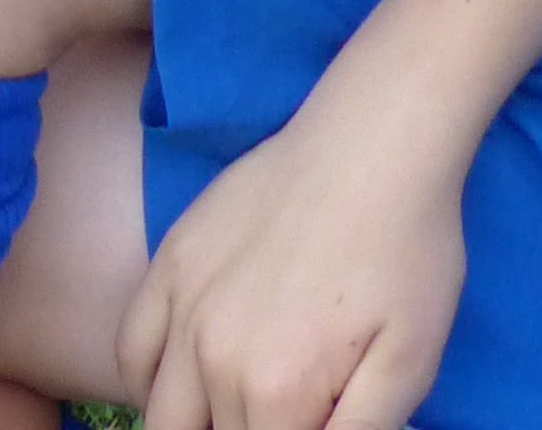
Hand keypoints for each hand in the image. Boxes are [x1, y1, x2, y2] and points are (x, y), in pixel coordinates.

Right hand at [119, 113, 466, 429]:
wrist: (376, 140)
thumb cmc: (406, 251)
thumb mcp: (411, 361)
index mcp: (278, 394)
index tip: (308, 413)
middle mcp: (215, 358)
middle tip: (282, 406)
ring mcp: (184, 306)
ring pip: (161, 415)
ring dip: (193, 423)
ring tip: (234, 406)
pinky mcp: (171, 260)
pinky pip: (130, 349)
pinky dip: (146, 382)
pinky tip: (182, 381)